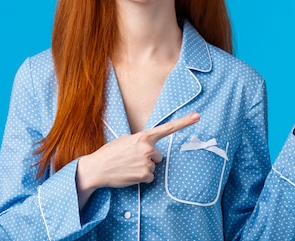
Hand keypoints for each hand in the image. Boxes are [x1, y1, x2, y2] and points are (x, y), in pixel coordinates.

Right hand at [76, 113, 199, 207]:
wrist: (97, 168)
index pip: (167, 128)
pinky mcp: (145, 175)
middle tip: (131, 159)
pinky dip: (142, 178)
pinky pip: (150, 177)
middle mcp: (148, 147)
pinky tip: (130, 174)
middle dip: (148, 158)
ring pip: (153, 167)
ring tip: (128, 167)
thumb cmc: (110, 153)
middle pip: (158, 156)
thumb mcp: (125, 140)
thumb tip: (151, 149)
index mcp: (143, 136)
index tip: (197, 116)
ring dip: (143, 168)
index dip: (184, 122)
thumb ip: (141, 141)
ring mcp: (147, 161)